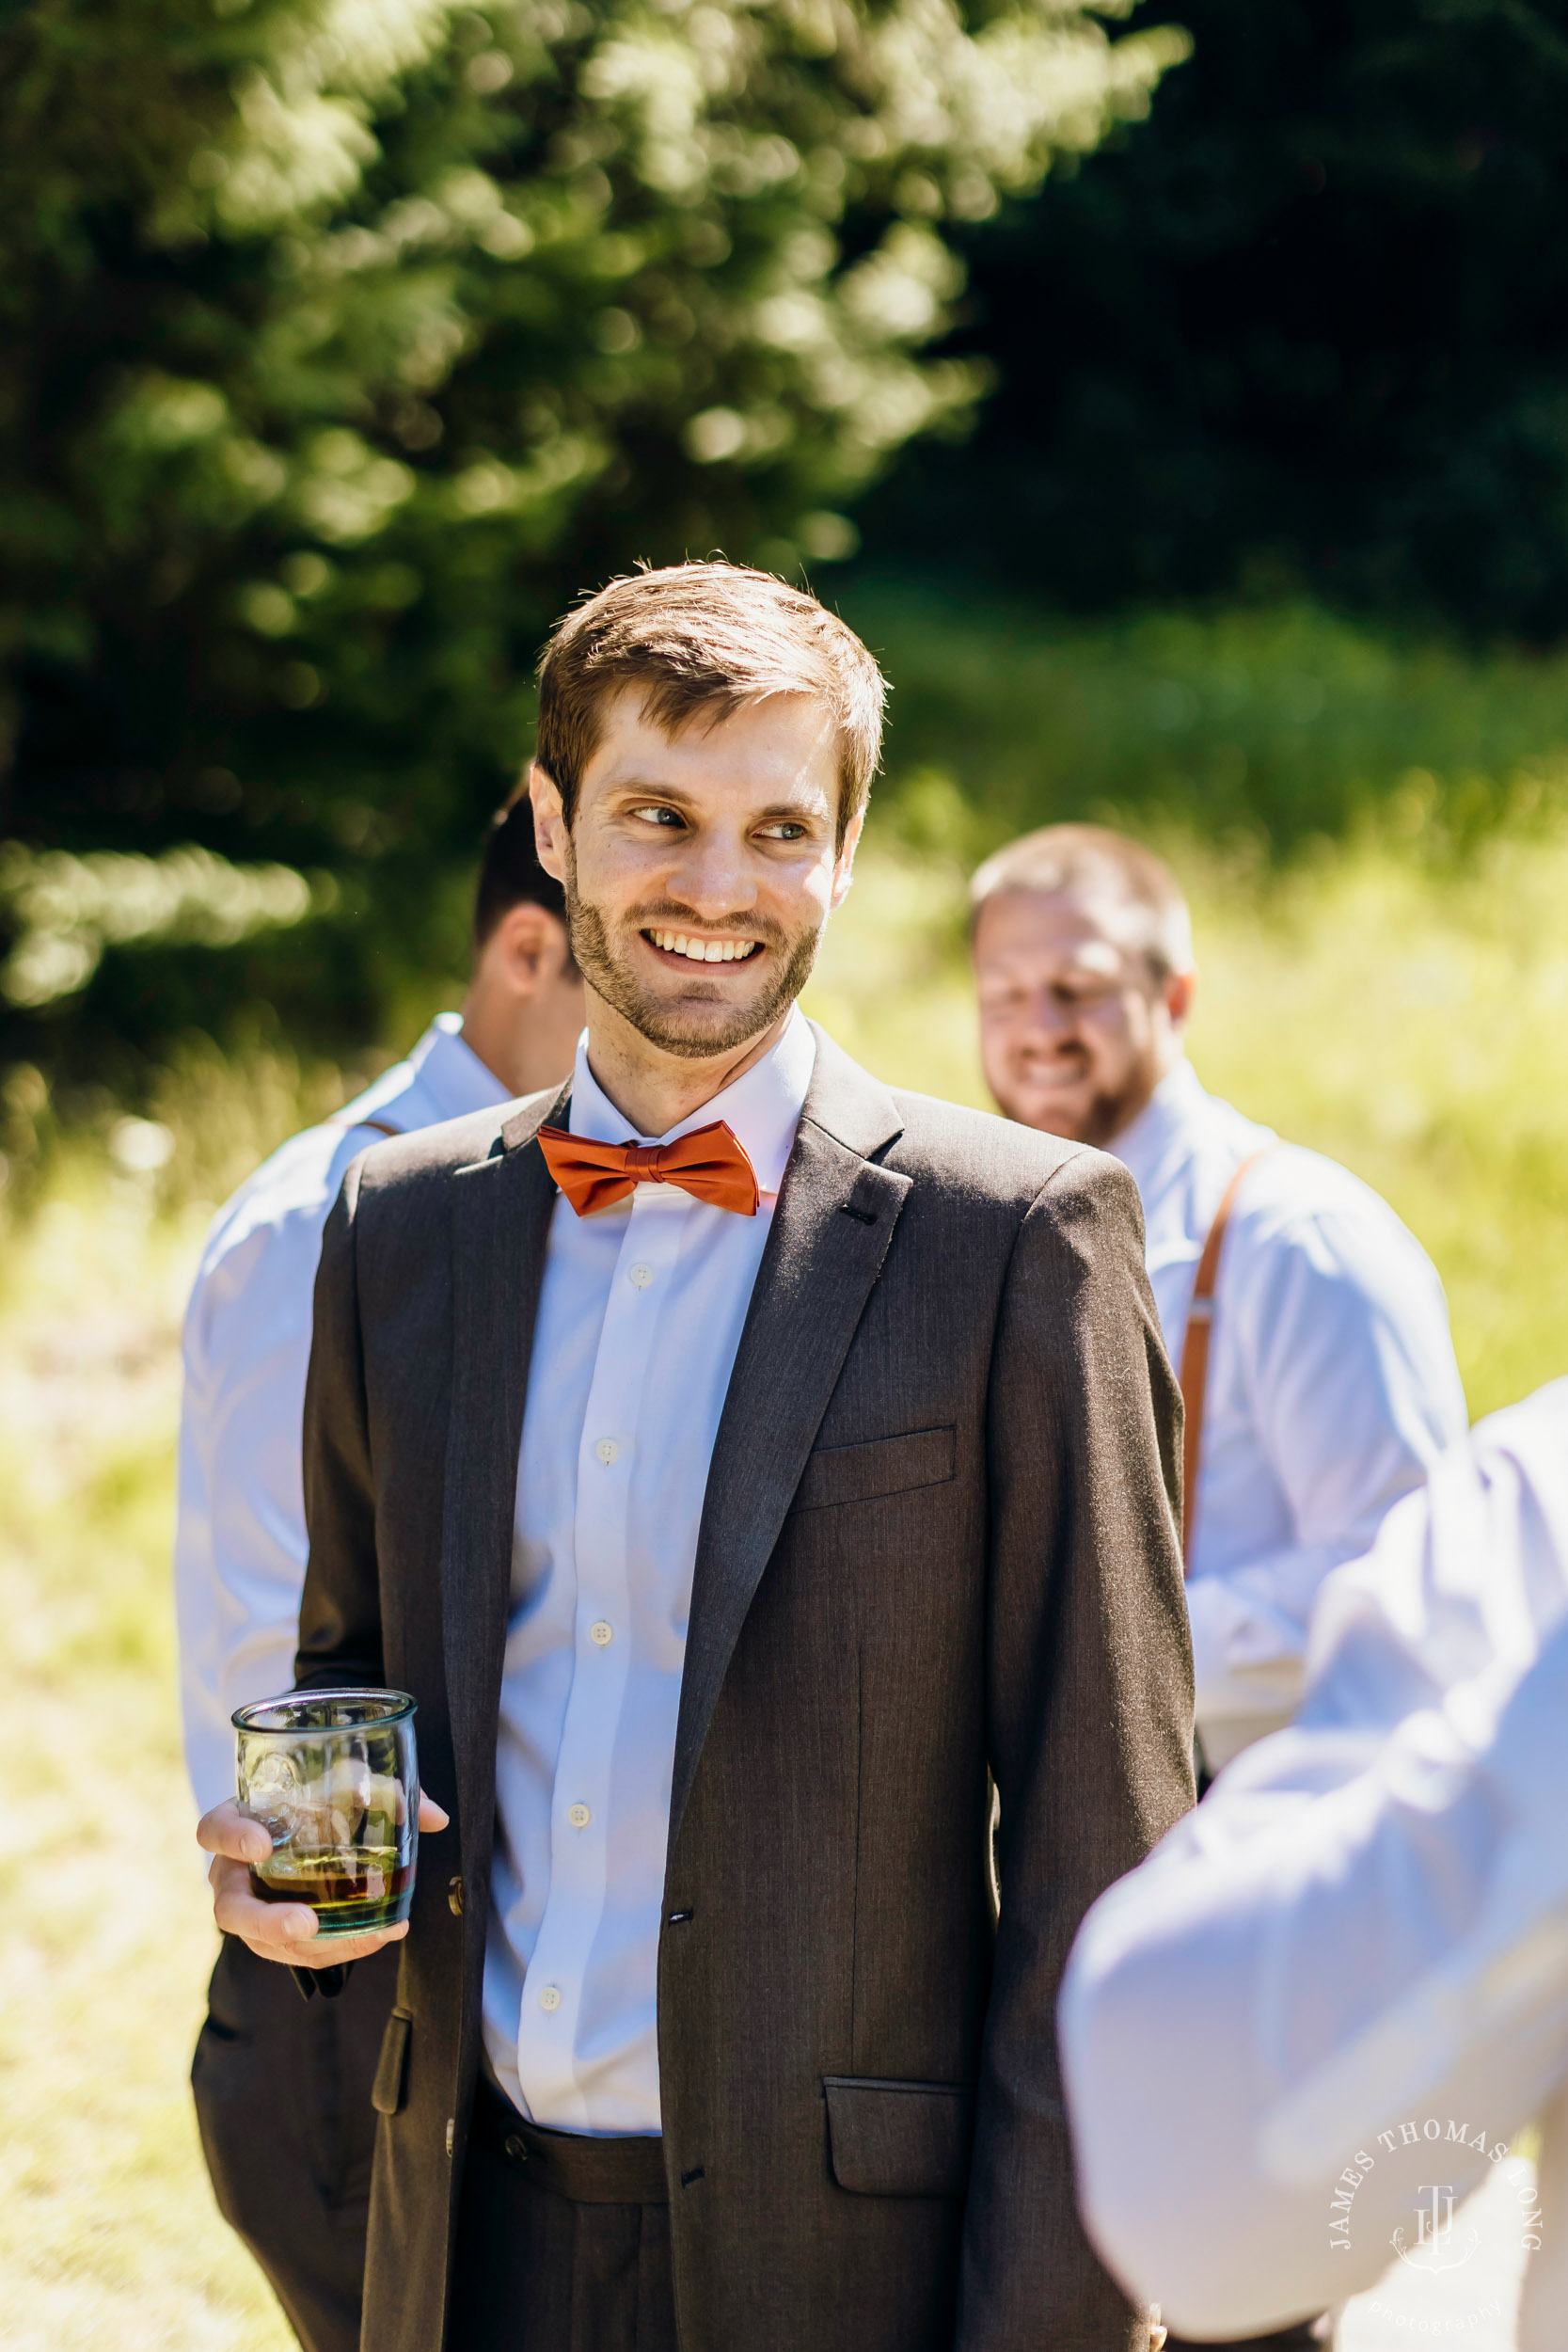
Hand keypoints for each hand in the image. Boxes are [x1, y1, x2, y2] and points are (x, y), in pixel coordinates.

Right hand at [197, 1793, 450, 1968]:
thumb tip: (435, 1818)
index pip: (212, 1830)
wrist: (314, 1829)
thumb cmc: (321, 1799)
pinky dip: (337, 1949)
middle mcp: (234, 1874)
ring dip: (316, 1947)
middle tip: (307, 1922)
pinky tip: (377, 1936)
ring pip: (266, 1943)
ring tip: (368, 1937)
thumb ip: (386, 1792)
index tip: (263, 1843)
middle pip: (229, 1909)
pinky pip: (297, 1954)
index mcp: (238, 1824)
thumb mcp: (347, 1783)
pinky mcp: (275, 1938)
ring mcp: (252, 1912)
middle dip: (266, 1922)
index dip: (231, 1838)